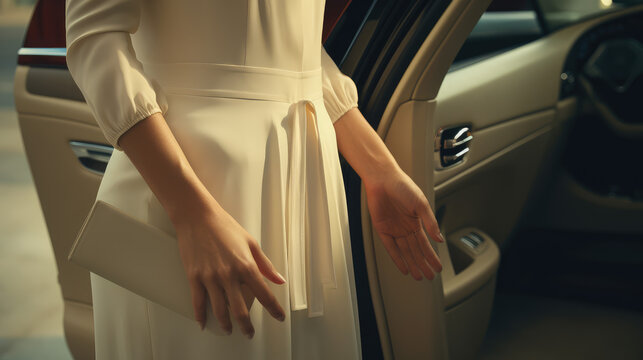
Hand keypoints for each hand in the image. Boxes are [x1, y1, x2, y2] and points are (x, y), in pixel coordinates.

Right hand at [172, 199, 285, 338]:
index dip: (274, 309)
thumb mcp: (251, 243)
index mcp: (246, 266)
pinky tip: (204, 323)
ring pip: (220, 310)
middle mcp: (229, 275)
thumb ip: (266, 264)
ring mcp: (210, 277)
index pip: (265, 294)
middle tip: (249, 333)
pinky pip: (198, 302)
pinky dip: (201, 316)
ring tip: (230, 330)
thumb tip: (279, 280)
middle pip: (240, 310)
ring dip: (226, 325)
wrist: (197, 216)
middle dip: (247, 326)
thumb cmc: (225, 226)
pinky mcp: (194, 276)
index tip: (279, 317)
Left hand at [364, 169, 443, 280]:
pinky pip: (390, 247)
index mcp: (416, 221)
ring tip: (418, 276)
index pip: (426, 244)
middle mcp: (405, 227)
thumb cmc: (402, 186)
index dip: (432, 256)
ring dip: (412, 264)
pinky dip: (397, 258)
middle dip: (423, 264)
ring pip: (405, 252)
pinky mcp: (382, 229)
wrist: (383, 179)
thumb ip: (430, 223)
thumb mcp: (421, 204)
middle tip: (430, 277)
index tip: (438, 267)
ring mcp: (394, 229)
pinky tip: (403, 267)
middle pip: (416, 251)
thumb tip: (440, 239)